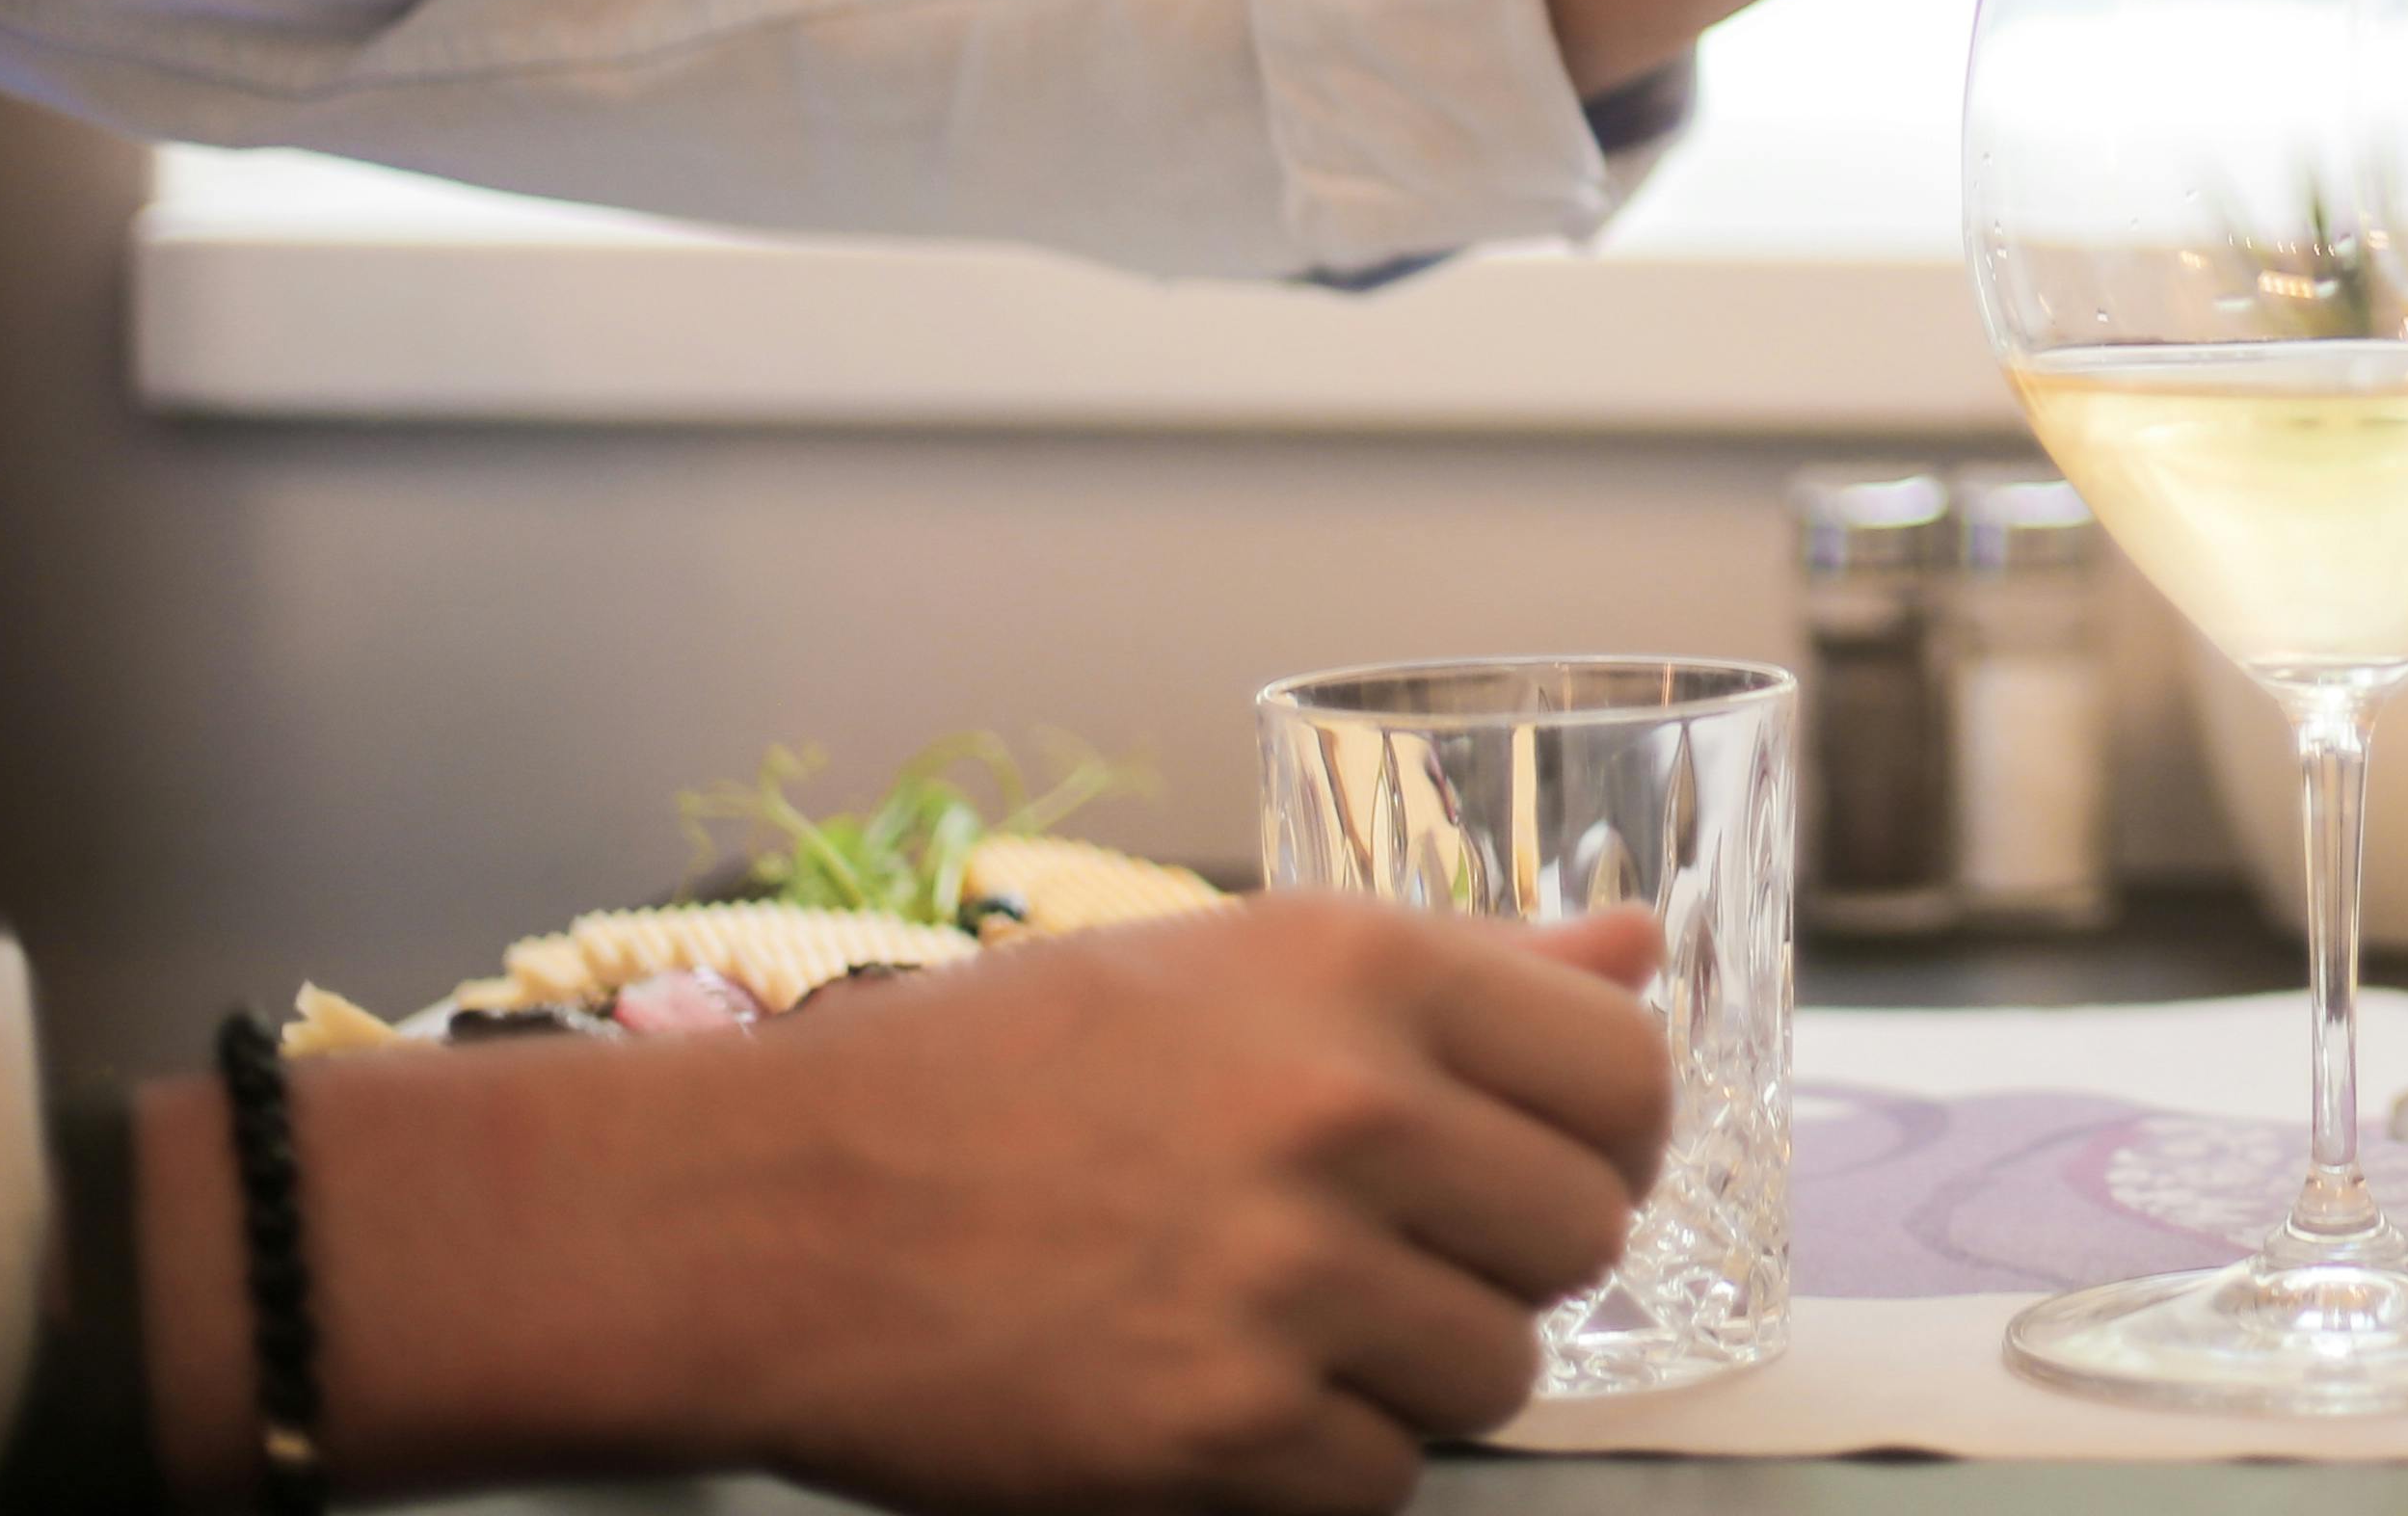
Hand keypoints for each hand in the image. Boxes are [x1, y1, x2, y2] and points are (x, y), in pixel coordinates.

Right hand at [188, 897, 1672, 1514]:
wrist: (768, 1215)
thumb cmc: (993, 1072)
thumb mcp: (1234, 964)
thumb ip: (1468, 970)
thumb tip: (1639, 945)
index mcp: (1363, 970)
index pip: (1628, 1073)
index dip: (1603, 1133)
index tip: (1545, 1157)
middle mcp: (1345, 1112)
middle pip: (1585, 1235)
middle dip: (1508, 1259)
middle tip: (1393, 1250)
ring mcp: (1286, 1281)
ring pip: (1498, 1373)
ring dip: (1418, 1369)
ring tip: (1287, 1319)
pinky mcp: (1219, 1434)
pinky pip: (1384, 1479)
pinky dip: (1321, 1462)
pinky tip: (1220, 1393)